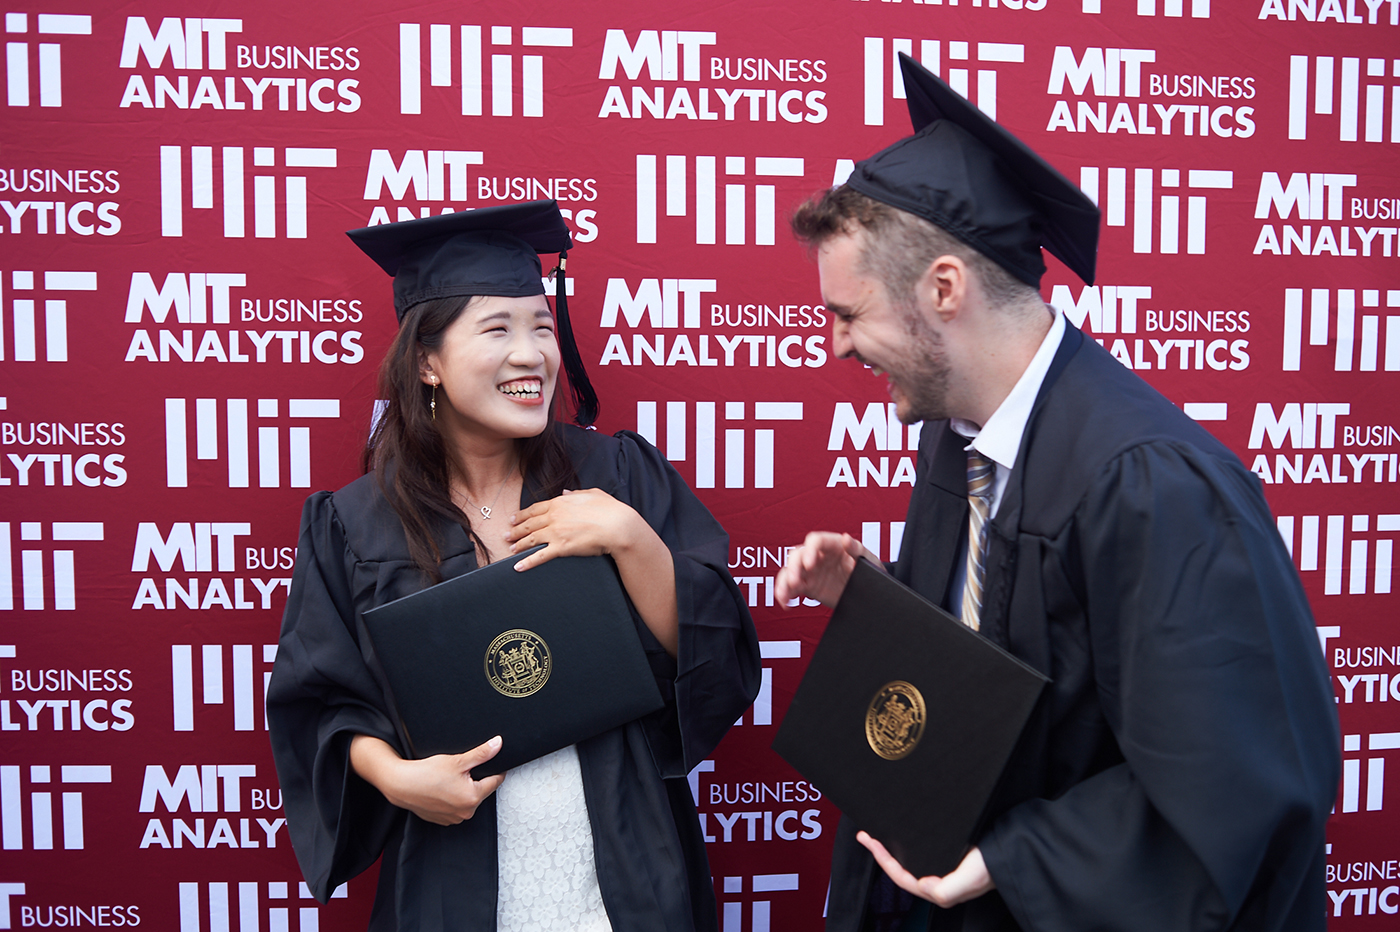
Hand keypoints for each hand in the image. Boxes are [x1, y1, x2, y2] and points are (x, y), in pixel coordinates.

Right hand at [350, 734, 504, 824]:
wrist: (401, 784)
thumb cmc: (425, 774)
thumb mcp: (457, 760)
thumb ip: (481, 753)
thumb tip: (497, 745)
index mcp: (473, 798)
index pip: (496, 781)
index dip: (494, 768)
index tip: (489, 762)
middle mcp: (465, 812)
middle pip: (482, 791)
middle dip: (476, 779)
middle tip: (461, 770)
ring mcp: (454, 818)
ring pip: (468, 799)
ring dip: (465, 790)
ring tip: (450, 779)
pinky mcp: (443, 820)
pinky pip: (456, 807)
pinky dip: (453, 798)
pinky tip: (443, 789)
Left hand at [505, 488, 646, 570]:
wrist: (618, 526)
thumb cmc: (610, 510)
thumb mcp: (593, 494)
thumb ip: (576, 493)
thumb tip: (565, 492)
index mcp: (560, 503)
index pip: (535, 509)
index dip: (522, 515)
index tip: (514, 519)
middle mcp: (554, 516)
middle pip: (529, 524)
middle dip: (515, 530)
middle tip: (506, 534)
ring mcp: (556, 532)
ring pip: (531, 539)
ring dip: (518, 545)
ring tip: (510, 549)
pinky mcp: (561, 548)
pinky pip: (540, 556)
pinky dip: (527, 562)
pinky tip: (518, 567)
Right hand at [774, 532, 874, 606]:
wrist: (869, 592)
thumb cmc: (869, 569)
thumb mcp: (868, 559)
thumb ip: (856, 549)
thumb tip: (846, 538)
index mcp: (832, 545)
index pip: (815, 541)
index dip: (810, 551)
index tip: (810, 564)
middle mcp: (818, 556)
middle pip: (798, 555)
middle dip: (793, 568)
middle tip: (795, 581)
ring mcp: (811, 571)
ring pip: (789, 571)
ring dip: (784, 582)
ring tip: (784, 595)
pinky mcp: (808, 586)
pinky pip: (791, 588)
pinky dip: (785, 595)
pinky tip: (786, 603)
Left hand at [856, 832, 994, 907]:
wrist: (1015, 848)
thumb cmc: (996, 866)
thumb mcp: (970, 880)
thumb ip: (946, 890)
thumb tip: (923, 886)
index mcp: (941, 888)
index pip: (902, 877)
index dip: (883, 860)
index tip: (870, 841)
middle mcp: (941, 878)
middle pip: (903, 868)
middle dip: (883, 852)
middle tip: (865, 834)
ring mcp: (945, 866)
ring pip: (911, 857)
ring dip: (894, 846)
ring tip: (878, 832)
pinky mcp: (952, 853)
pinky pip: (923, 848)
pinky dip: (909, 840)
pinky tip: (905, 830)